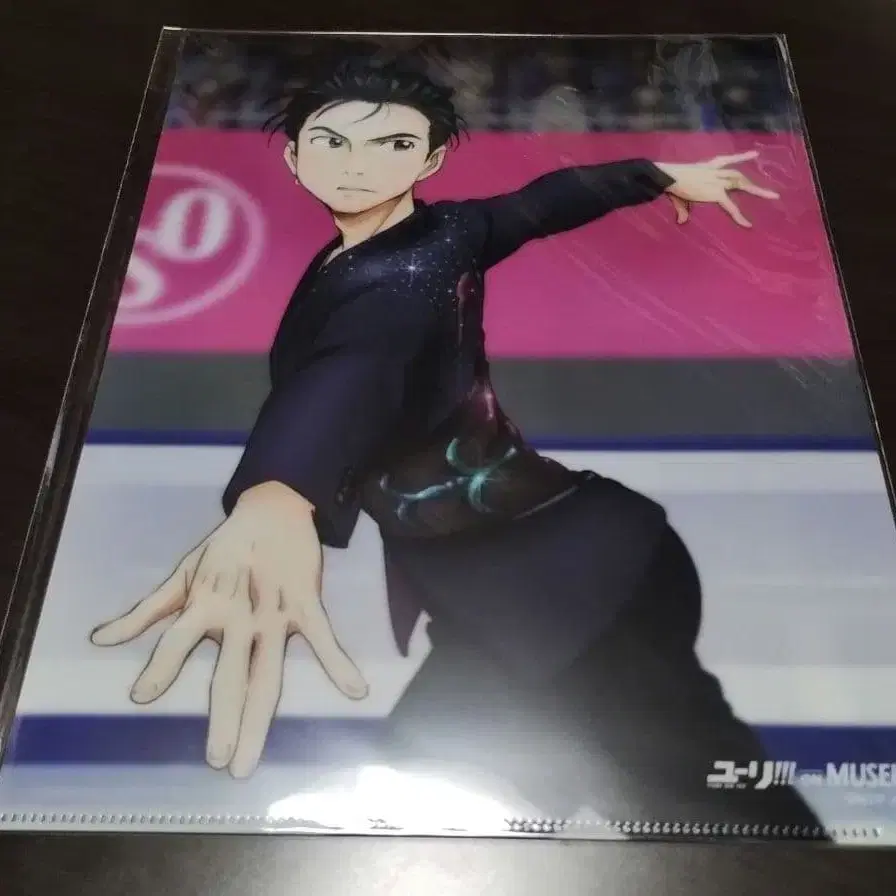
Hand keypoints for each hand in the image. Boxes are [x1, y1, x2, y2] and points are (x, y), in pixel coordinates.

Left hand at [90, 482, 367, 777]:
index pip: (176, 641)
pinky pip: (323, 637)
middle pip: (229, 676)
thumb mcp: (182, 576)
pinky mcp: (305, 601)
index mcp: (205, 606)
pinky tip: (357, 690)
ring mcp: (274, 613)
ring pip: (268, 673)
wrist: (272, 508)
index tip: (140, 696)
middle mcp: (237, 616)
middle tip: (219, 762)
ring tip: (252, 758)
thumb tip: (99, 640)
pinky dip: (339, 662)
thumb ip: (146, 611)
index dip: (159, 668)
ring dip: (259, 718)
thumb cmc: (224, 548)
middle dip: (223, 720)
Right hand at [655, 151, 778, 227]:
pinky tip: (747, 225)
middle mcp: (716, 172)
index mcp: (708, 168)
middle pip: (737, 175)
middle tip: (770, 190)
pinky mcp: (716, 193)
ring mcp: (718, 182)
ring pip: (740, 184)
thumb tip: (681, 222)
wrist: (670, 177)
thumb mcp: (680, 196)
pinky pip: (730, 206)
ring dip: (756, 190)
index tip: (755, 154)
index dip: (742, 157)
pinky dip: (738, 217)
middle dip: (751, 182)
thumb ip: (683, 209)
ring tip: (773, 196)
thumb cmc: (671, 183)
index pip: (728, 161)